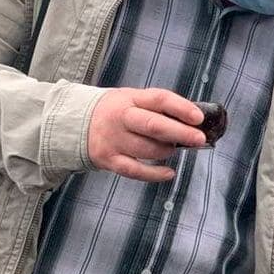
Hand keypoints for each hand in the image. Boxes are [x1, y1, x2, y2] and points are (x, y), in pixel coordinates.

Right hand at [87, 88, 204, 181]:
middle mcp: (121, 118)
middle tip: (199, 139)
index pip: (159, 99)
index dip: (181, 108)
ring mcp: (113, 139)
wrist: (75, 122)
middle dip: (180, 133)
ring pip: (147, 149)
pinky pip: (135, 170)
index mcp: (131, 98)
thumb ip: (159, 108)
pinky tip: (169, 173)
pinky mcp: (108, 159)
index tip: (198, 117)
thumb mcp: (133, 99)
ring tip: (172, 148)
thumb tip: (193, 122)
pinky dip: (155, 174)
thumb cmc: (116, 111)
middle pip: (154, 125)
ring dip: (167, 151)